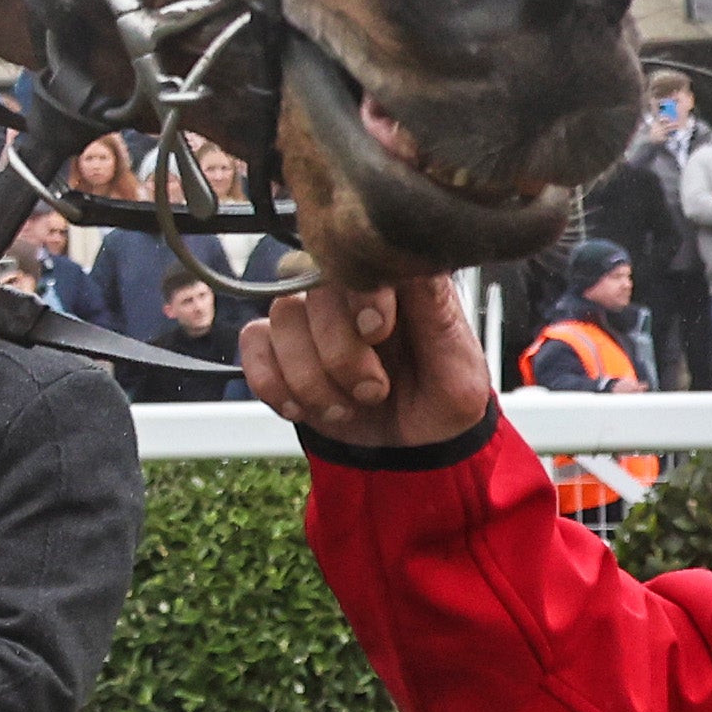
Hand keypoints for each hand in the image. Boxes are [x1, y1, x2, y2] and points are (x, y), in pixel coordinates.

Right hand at [240, 275, 493, 450]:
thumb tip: (415, 265)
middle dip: (340, 355)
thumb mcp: (459, 370)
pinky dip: (273, 383)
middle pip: (315, 292)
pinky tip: (303, 408)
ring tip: (345, 407)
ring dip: (310, 379)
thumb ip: (439, 316)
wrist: (411, 451)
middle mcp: (349, 292)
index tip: (378, 332)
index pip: (362, 260)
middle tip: (374, 391)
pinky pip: (252, 344)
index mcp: (396, 286)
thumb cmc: (440, 404)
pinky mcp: (278, 345)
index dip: (362, 296)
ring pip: (282, 319)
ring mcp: (309, 316)